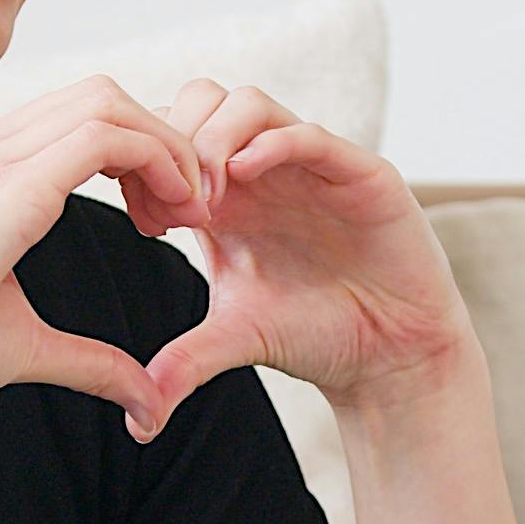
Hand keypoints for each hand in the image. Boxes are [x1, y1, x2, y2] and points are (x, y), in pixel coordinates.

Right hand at [0, 77, 206, 438]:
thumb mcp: (28, 346)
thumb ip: (91, 360)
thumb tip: (144, 396)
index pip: (76, 121)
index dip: (136, 156)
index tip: (163, 218)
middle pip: (100, 97)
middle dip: (159, 142)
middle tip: (187, 211)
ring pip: (109, 102)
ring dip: (166, 148)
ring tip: (187, 211)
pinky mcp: (11, 182)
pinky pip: (107, 135)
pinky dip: (157, 159)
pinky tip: (170, 213)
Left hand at [126, 80, 474, 423]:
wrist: (388, 356)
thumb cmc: (316, 334)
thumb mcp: (236, 339)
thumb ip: (185, 360)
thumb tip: (136, 422)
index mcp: (229, 194)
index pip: (172, 134)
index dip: (149, 166)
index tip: (145, 222)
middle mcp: (266, 170)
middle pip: (202, 101)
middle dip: (175, 143)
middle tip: (174, 208)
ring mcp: (311, 165)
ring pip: (248, 104)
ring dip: (214, 140)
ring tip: (207, 201)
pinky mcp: (358, 173)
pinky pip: (309, 134)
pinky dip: (272, 143)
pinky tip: (246, 177)